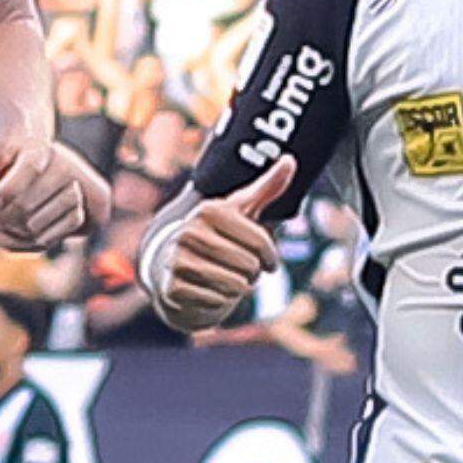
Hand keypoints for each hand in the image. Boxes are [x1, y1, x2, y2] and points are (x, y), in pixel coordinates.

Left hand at [0, 123, 107, 256]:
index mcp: (40, 148)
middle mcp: (67, 163)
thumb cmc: (7, 170)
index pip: (25, 171)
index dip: (2, 193)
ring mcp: (84, 184)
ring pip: (42, 224)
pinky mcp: (97, 204)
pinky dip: (39, 242)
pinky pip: (64, 234)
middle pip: (26, 206)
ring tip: (6, 226)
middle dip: (2, 217)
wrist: (39, 178)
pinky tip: (24, 235)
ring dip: (18, 232)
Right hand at [150, 160, 292, 332]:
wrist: (177, 266)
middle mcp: (188, 231)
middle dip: (252, 273)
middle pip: (249, 265)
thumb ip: (267, 188)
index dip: (270, 256)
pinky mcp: (171, 287)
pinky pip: (216, 301)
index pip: (261, 240)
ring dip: (239, 287)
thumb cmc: (220, 236)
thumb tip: (291, 160)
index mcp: (208, 210)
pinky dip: (220, 301)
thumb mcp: (243, 211)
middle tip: (242, 269)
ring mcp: (176, 259)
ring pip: (235, 285)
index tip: (268, 260)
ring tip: (228, 279)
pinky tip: (211, 291)